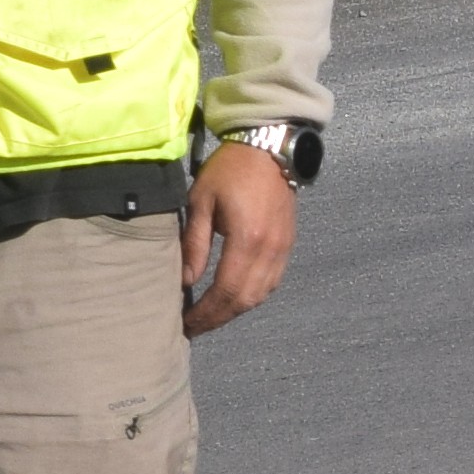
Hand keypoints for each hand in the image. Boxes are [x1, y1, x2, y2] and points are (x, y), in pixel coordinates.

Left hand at [183, 140, 298, 336]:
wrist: (269, 146)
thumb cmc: (230, 169)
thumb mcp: (201, 201)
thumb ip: (194, 243)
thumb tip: (185, 282)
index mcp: (248, 239)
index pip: (225, 291)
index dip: (205, 313)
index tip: (185, 324)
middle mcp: (270, 249)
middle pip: (245, 300)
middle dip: (218, 318)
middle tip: (194, 327)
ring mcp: (283, 248)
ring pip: (261, 295)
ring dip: (235, 310)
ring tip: (210, 315)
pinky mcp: (288, 243)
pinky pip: (272, 282)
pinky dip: (252, 296)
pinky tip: (234, 296)